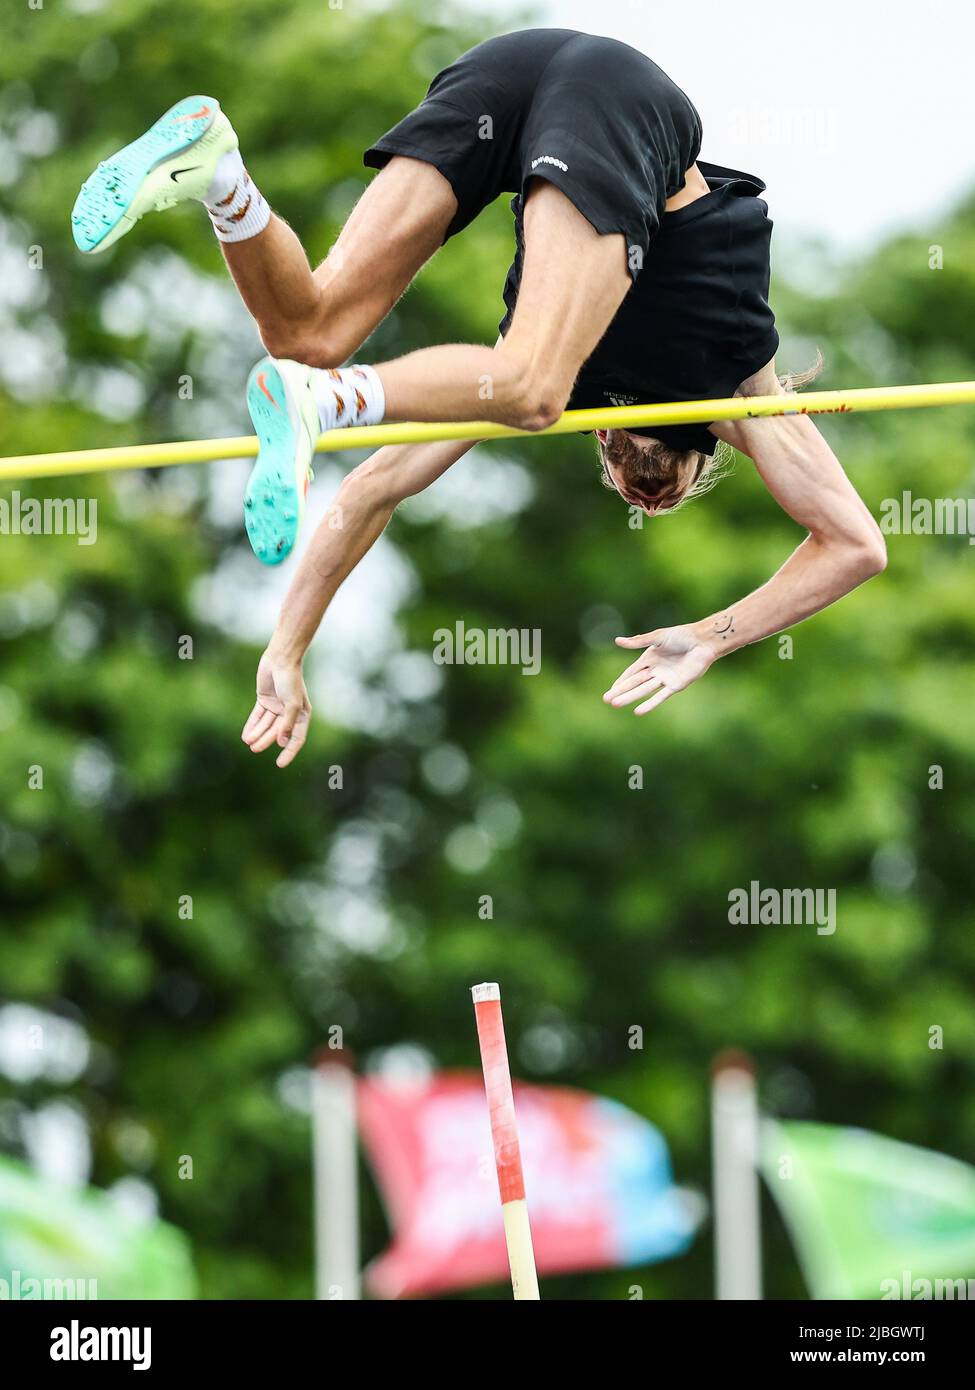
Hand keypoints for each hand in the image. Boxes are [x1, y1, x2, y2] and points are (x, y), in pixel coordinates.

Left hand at [241, 648, 311, 767]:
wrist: (280, 660)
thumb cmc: (290, 680)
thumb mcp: (291, 704)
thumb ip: (287, 723)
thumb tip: (282, 742)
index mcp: (302, 715)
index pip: (296, 738)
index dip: (289, 752)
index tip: (280, 764)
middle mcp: (289, 713)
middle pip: (277, 732)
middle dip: (266, 741)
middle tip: (254, 749)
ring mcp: (277, 707)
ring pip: (266, 726)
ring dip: (257, 734)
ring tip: (248, 743)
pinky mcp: (265, 701)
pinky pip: (258, 717)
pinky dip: (252, 725)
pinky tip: (246, 735)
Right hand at [604, 624, 717, 714]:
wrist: (702, 642)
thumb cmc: (681, 636)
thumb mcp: (657, 637)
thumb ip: (638, 642)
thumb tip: (616, 641)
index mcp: (649, 659)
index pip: (630, 673)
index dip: (620, 682)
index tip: (609, 692)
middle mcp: (655, 671)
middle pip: (634, 683)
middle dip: (620, 692)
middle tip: (606, 700)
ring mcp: (665, 679)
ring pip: (643, 691)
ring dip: (630, 698)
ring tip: (616, 705)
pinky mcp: (676, 686)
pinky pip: (660, 697)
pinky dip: (649, 704)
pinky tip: (638, 711)